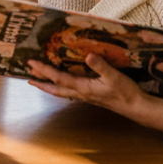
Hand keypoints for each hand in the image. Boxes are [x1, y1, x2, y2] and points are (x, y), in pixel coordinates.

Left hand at [28, 54, 162, 130]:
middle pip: (55, 88)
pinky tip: (62, 85)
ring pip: (61, 91)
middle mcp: (81, 93)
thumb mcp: (114, 77)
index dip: (44, 70)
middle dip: (40, 82)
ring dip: (49, 86)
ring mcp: (85, 96)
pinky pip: (70, 92)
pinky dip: (61, 87)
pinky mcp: (91, 96)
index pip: (59, 78)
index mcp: (83, 88)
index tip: (31, 63)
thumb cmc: (125, 93)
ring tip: (38, 81)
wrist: (135, 108)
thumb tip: (87, 55)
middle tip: (27, 77)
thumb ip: (101, 66)